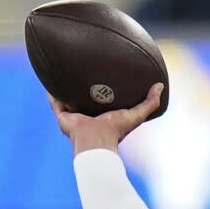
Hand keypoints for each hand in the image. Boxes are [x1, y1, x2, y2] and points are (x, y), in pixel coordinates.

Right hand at [48, 82, 163, 155]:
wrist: (96, 140)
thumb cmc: (117, 130)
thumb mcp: (137, 114)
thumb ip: (150, 102)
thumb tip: (160, 85)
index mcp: (104, 116)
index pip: (103, 101)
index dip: (104, 90)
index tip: (106, 76)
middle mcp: (88, 116)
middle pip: (84, 99)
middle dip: (83, 87)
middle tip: (83, 69)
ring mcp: (74, 117)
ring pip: (67, 100)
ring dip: (65, 89)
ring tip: (63, 72)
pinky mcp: (62, 117)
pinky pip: (54, 102)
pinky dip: (51, 93)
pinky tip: (49, 80)